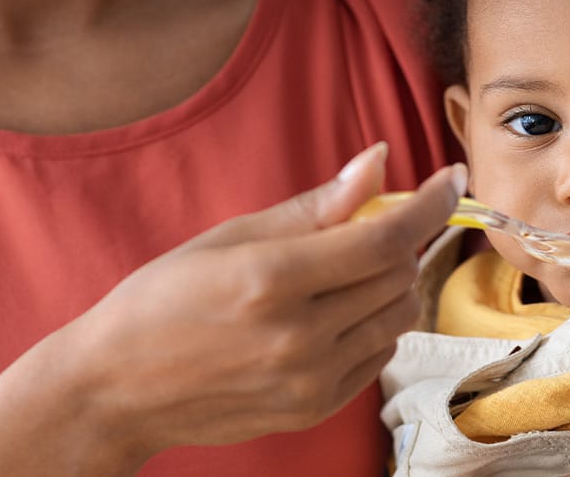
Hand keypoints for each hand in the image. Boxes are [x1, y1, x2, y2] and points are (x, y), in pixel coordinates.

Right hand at [0, 143, 462, 474]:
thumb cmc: (163, 300)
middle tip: (371, 222)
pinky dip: (372, 323)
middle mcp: (298, 337)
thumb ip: (316, 205)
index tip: (452, 178)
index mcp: (271, 281)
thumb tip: (380, 161)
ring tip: (344, 270)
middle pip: (398, 274)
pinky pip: (378, 353)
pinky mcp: (316, 408)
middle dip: (400, 238)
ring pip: (397, 315)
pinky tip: (331, 313)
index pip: (384, 237)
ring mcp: (310, 381)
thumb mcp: (232, 236)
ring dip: (389, 282)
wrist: (118, 388)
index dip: (430, 203)